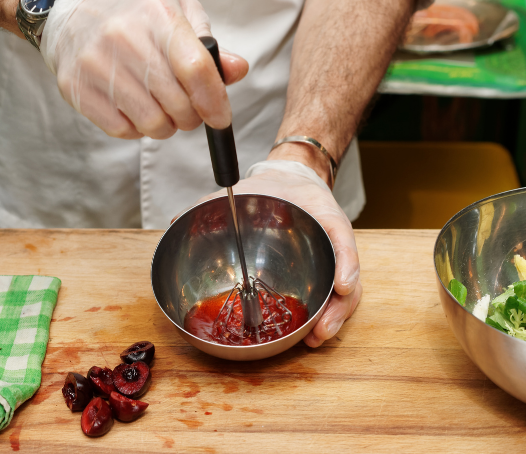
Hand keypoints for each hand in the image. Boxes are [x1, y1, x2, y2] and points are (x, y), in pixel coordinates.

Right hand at [40, 0, 248, 138]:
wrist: (75, 13)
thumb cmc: (137, 16)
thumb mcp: (179, 15)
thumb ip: (210, 47)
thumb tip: (236, 70)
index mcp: (158, 14)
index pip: (195, 68)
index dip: (214, 101)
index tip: (220, 117)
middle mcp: (124, 36)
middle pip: (177, 104)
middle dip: (190, 116)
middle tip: (186, 108)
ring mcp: (96, 64)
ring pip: (152, 123)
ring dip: (165, 126)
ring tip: (160, 107)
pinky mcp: (76, 88)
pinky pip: (123, 130)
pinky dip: (136, 128)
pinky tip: (134, 108)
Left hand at [194, 160, 362, 347]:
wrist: (292, 187)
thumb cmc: (276, 193)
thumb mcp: (250, 189)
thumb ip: (216, 203)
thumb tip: (177, 219)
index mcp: (323, 218)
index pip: (341, 238)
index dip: (346, 264)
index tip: (342, 286)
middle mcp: (332, 245)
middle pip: (347, 280)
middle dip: (336, 308)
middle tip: (322, 328)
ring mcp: (330, 264)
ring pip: (342, 297)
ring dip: (332, 321)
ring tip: (316, 339)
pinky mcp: (321, 279)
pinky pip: (328, 301)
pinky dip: (323, 321)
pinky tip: (308, 338)